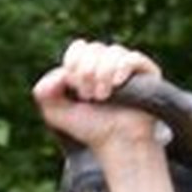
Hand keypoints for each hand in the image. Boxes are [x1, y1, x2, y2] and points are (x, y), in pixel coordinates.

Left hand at [35, 40, 184, 191]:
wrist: (116, 143)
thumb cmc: (89, 128)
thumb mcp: (55, 113)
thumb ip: (44, 92)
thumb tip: (58, 73)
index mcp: (87, 67)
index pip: (79, 48)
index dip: (73, 62)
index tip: (73, 85)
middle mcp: (108, 63)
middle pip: (94, 48)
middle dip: (86, 71)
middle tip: (88, 96)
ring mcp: (128, 67)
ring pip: (113, 51)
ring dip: (102, 73)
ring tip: (103, 97)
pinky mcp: (147, 73)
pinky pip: (133, 58)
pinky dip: (121, 68)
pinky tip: (116, 84)